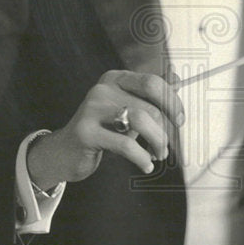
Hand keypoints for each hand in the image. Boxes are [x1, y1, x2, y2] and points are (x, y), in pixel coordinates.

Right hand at [27, 69, 183, 189]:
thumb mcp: (127, 110)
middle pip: (149, 106)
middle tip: (164, 148)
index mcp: (115, 79)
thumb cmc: (102, 131)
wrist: (64, 152)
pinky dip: (142, 158)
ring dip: (157, 142)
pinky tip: (145, 165)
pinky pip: (125, 144)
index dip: (172, 102)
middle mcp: (102, 89)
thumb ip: (150, 96)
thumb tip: (177, 80)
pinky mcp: (85, 132)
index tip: (180, 121)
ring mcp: (91, 109)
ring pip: (140, 120)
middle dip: (164, 131)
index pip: (152, 83)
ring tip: (157, 155)